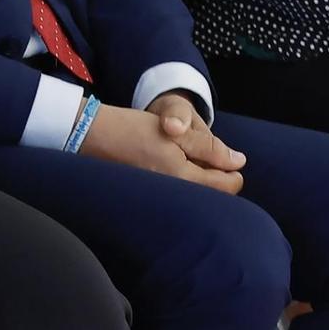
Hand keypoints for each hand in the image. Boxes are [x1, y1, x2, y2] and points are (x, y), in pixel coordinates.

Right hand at [83, 101, 245, 193]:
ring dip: (198, 181)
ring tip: (186, 159)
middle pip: (211, 196)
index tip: (226, 158)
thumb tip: (239, 162)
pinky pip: (176, 197)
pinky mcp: (147, 200)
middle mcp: (172, 196)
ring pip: (194, 196)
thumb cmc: (131, 129)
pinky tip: (170, 167)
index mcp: (181, 178)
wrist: (89, 136)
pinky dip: (181, 184)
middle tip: (206, 157)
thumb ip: (209, 147)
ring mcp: (158, 200)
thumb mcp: (175, 130)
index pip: (225, 187)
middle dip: (216, 179)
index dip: (233, 172)